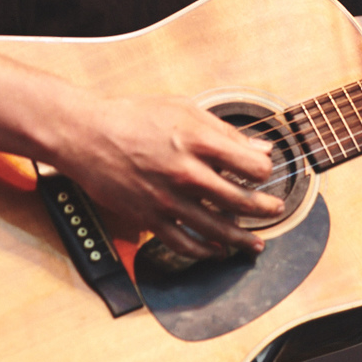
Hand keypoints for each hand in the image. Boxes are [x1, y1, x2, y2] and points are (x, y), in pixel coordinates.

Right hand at [49, 94, 280, 259]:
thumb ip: (224, 131)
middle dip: (265, 209)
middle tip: (275, 211)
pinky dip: (205, 252)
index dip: (264, 171)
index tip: (264, 172)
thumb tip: (260, 146)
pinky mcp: (149, 218)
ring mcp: (168, 199)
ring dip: (242, 239)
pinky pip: (184, 244)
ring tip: (255, 243)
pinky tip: (216, 251)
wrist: (86, 135)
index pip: (252, 166)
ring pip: (217, 229)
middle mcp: (186, 172)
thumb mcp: (183, 110)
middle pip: (241, 201)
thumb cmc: (133, 117)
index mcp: (198, 140)